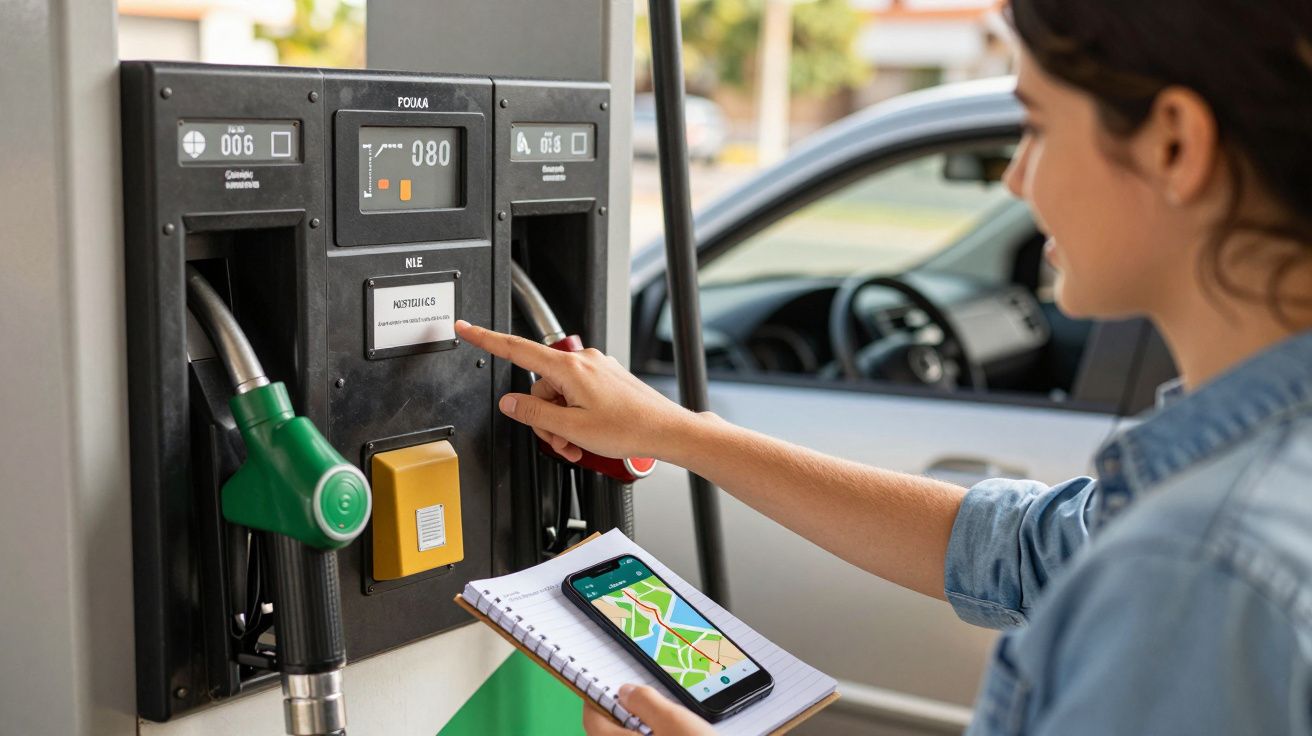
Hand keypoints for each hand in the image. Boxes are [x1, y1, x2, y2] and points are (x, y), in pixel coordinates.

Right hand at [454, 320, 692, 462]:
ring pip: (560, 395)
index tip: (467, 328)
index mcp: (570, 368)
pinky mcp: (606, 378)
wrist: (665, 430)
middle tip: (559, 441)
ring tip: (576, 444)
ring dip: (561, 423)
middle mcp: (583, 362)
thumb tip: (511, 403)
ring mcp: (597, 369)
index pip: (517, 349)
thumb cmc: (629, 428)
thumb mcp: (572, 428)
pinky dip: (576, 417)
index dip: (487, 338)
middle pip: (540, 386)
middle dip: (544, 417)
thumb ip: (535, 414)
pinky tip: (587, 437)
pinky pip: (578, 395)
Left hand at [582, 684, 715, 735]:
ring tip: (659, 722)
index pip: (592, 720)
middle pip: (606, 735)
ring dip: (633, 732)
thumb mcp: (674, 721)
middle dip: (619, 716)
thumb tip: (625, 692)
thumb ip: (645, 702)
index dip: (596, 700)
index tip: (605, 687)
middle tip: (637, 702)